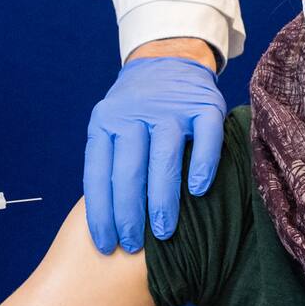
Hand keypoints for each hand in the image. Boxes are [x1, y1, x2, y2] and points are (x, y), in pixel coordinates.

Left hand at [83, 48, 225, 253]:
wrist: (167, 59)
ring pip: (164, 156)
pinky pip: (205, 138)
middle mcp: (134, 113)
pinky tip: (199, 191)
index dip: (101, 213)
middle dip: (129, 213)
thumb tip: (108, 223)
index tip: (105, 245)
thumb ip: (110, 164)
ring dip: (162, 199)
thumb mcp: (111, 128)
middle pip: (129, 169)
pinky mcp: (204, 105)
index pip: (98, 173)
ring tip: (162, 233)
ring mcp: (171, 108)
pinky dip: (202, 165)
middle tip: (132, 246)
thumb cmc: (136, 111)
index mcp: (105, 122)